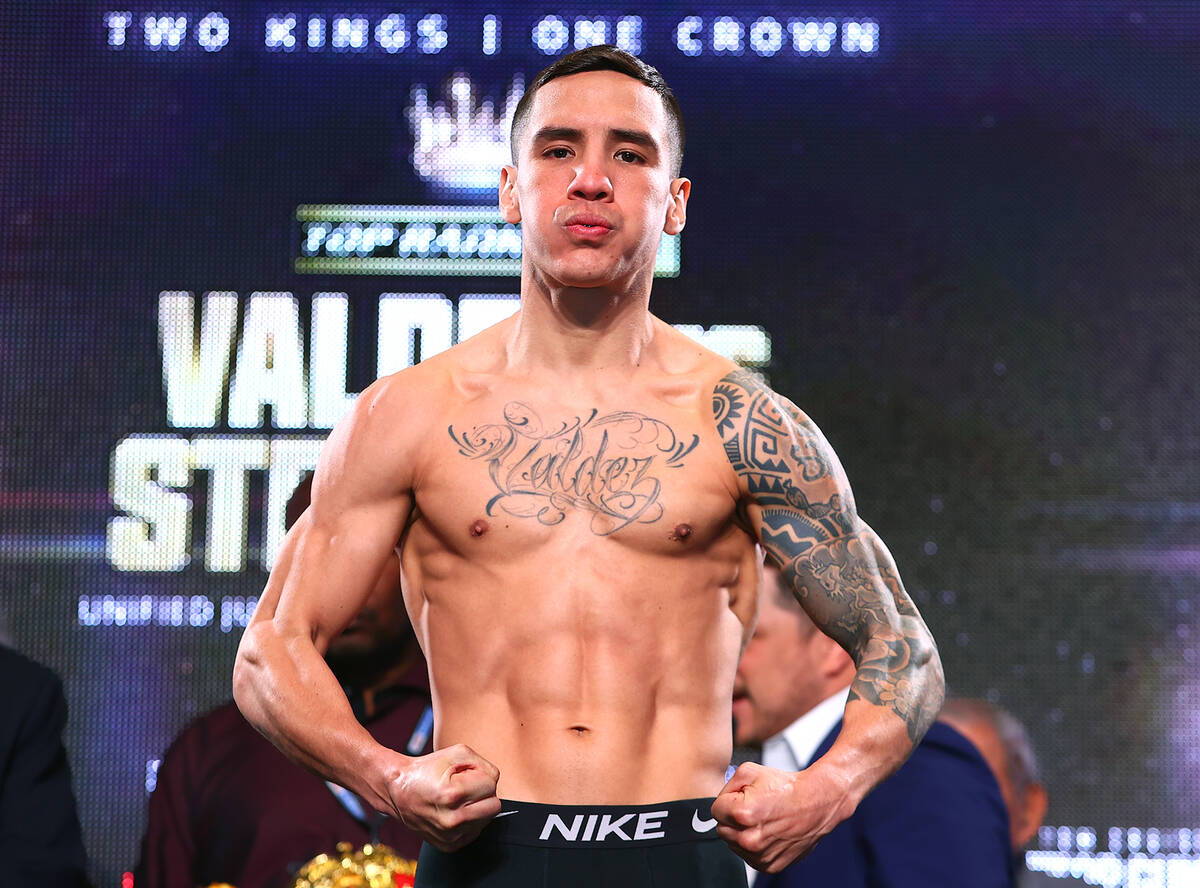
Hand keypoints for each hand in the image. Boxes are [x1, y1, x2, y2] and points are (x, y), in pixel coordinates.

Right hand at [387, 744, 501, 850]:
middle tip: (466, 788)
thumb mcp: (457, 753)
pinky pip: (476, 832)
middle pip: (495, 806)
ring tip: (457, 799)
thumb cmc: (429, 769)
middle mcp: (452, 820)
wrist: (398, 790)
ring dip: (477, 808)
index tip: (465, 775)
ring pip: (487, 820)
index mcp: (453, 794)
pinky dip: (470, 821)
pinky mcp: (449, 845)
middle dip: (483, 794)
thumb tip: (495, 782)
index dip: (481, 776)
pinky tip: (454, 811)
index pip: (492, 785)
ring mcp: (450, 836)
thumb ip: (484, 764)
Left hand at [711, 762, 851, 873]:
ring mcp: (760, 855)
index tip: (742, 798)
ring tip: (762, 819)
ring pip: (734, 844)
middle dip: (732, 818)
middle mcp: (750, 839)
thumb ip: (726, 786)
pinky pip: (749, 856)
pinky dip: (754, 845)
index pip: (715, 811)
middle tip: (753, 808)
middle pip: (721, 829)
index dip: (728, 801)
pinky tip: (767, 832)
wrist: (816, 802)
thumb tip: (720, 801)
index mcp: (742, 814)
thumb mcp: (749, 771)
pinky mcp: (770, 865)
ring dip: (742, 833)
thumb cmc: (786, 787)